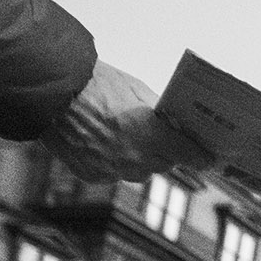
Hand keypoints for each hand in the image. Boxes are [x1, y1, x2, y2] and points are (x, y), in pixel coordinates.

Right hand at [42, 61, 212, 180]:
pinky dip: (112, 162)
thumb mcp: (137, 90)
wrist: (49, 93)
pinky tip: (102, 141)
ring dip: (139, 158)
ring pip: (139, 172)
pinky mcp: (93, 176)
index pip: (191, 156)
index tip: (210, 159)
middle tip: (159, 136)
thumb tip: (174, 125)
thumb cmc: (94, 84)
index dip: (202, 157)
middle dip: (165, 151)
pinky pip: (113, 174)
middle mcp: (135, 159)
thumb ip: (158, 113)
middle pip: (165, 164)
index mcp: (152, 136)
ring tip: (124, 134)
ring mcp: (113, 171)